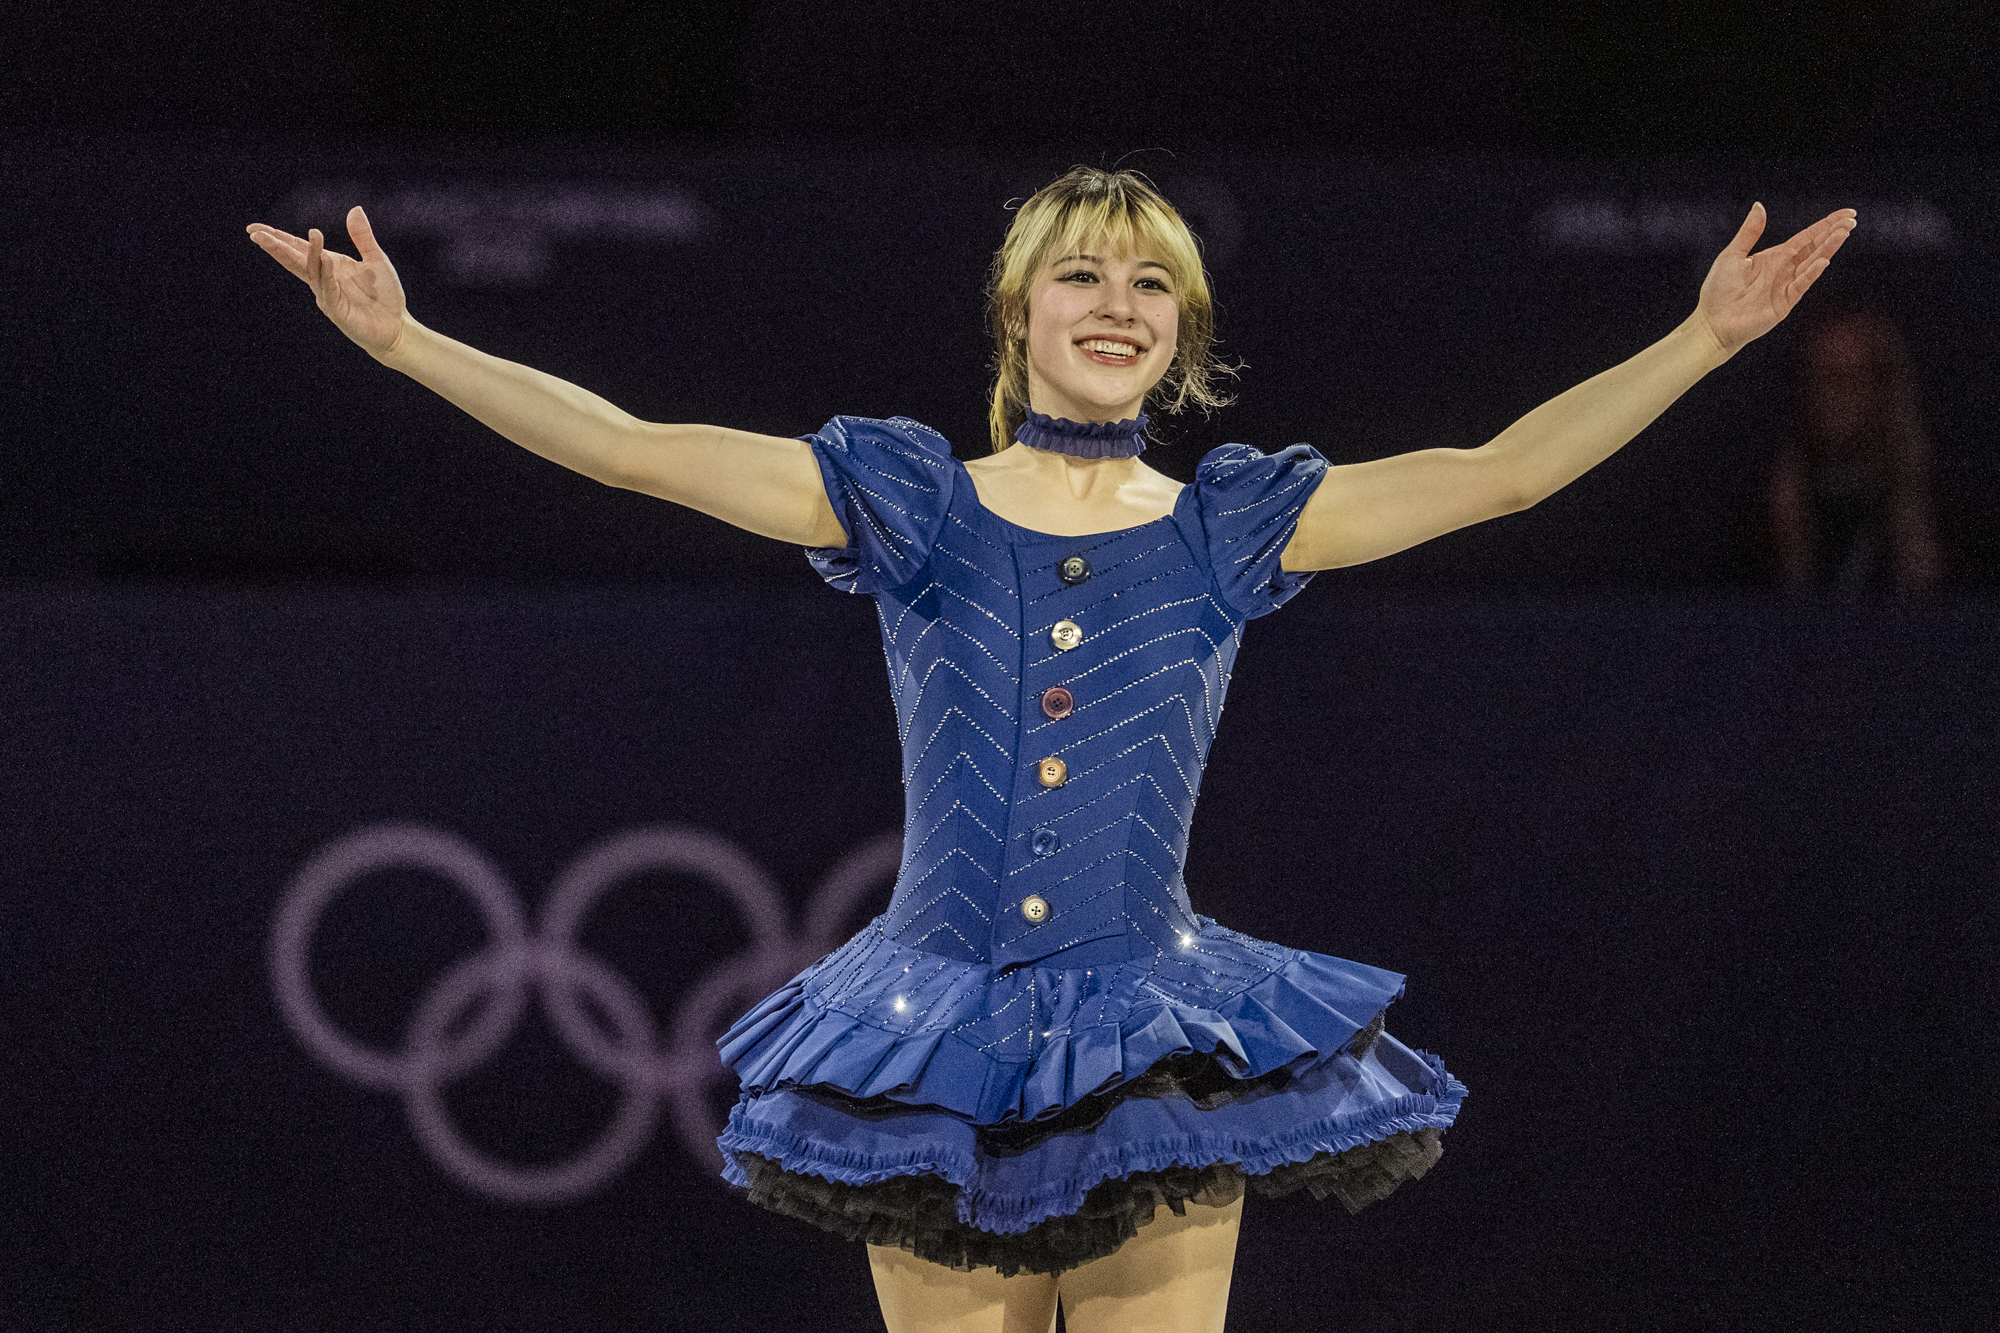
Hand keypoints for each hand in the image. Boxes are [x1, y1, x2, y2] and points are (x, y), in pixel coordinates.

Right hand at [245, 206, 410, 360]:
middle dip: (276, 247)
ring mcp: (328, 296)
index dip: (278, 238)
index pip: (298, 248)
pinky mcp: (337, 311)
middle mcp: (323, 279)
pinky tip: (327, 260)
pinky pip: (329, 290)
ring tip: (314, 234)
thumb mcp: (376, 259)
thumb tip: (355, 209)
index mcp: (328, 264)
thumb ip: (362, 236)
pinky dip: (327, 275)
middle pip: (294, 260)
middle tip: (256, 233)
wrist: (396, 326)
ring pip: (313, 272)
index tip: (255, 229)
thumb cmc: (385, 294)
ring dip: (311, 253)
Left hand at [1696, 202, 1857, 356]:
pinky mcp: (1783, 303)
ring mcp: (1786, 287)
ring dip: (1828, 248)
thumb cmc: (1718, 290)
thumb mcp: (1733, 255)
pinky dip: (1811, 273)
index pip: (1806, 238)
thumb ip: (1749, 232)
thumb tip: (1759, 205)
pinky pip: (1801, 285)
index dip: (1825, 225)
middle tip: (1852, 219)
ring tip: (1844, 232)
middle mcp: (1785, 270)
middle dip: (1833, 233)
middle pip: (1815, 248)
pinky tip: (1822, 261)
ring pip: (1813, 263)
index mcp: (1775, 257)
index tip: (1846, 213)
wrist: (1711, 323)